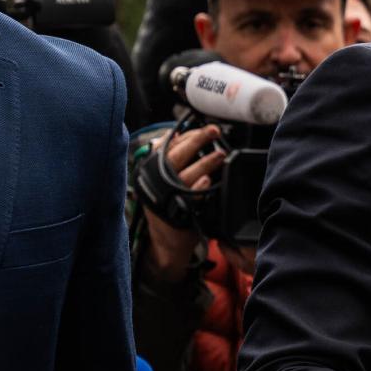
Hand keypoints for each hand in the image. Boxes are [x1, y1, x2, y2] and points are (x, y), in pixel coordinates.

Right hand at [140, 125, 224, 282]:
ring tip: (220, 155)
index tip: (204, 128)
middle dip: (195, 142)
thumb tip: (177, 135)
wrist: (167, 242)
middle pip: (174, 157)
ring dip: (203, 164)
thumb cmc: (170, 206)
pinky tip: (207, 180)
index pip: (167, 147)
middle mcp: (155, 184)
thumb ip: (171, 158)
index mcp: (151, 172)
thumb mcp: (165, 180)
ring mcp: (166, 199)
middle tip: (213, 132)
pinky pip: (188, 199)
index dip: (186, 136)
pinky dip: (197, 188)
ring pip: (184, 176)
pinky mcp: (177, 214)